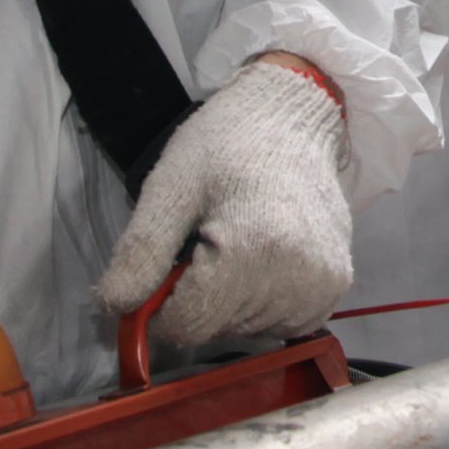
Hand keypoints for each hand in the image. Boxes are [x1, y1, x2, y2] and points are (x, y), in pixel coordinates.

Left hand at [92, 57, 351, 345]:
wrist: (290, 116)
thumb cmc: (224, 144)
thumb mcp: (168, 189)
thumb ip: (139, 254)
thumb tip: (112, 310)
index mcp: (249, 250)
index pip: (187, 326)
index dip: (161, 308)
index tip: (165, 268)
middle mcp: (294, 276)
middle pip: (217, 331)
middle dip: (198, 301)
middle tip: (203, 244)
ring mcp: (321, 285)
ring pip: (250, 332)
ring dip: (230, 305)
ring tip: (235, 247)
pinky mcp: (336, 286)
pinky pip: (285, 324)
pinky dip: (263, 306)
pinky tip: (260, 263)